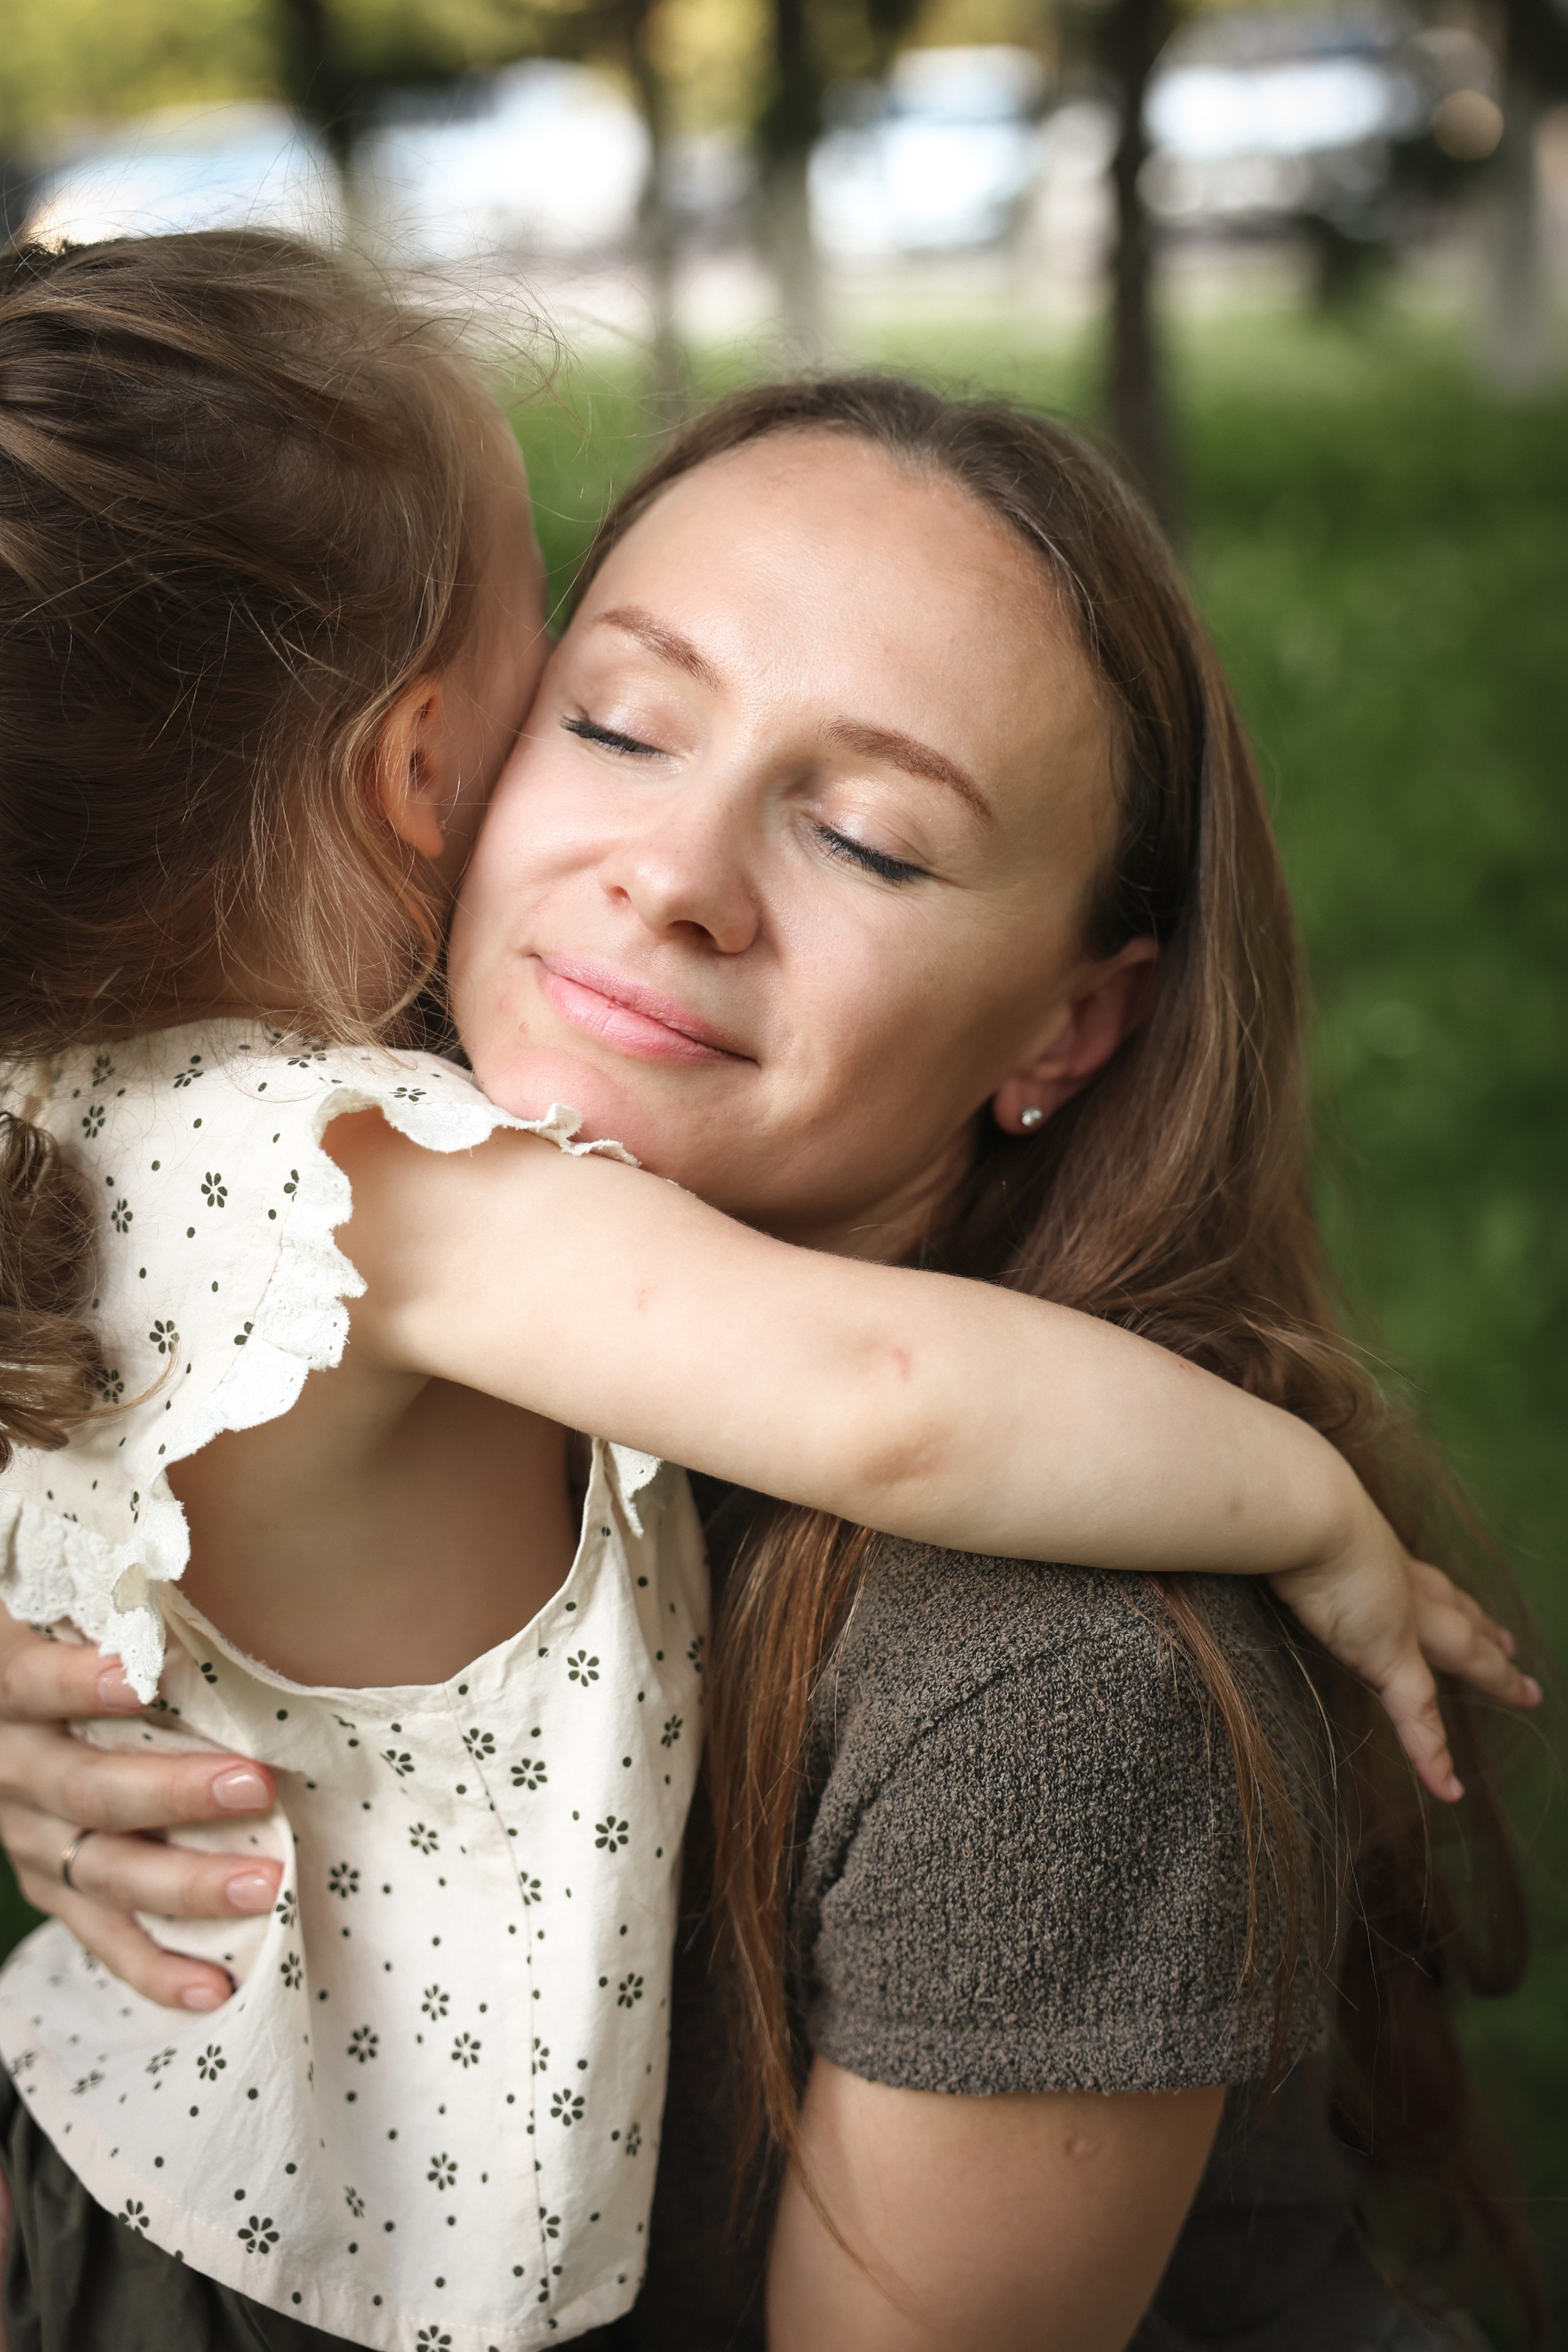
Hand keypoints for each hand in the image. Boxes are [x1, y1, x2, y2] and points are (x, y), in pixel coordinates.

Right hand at [0, 1607, 280, 2009]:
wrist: (4, 1706)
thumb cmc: (61, 1630)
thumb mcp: (61, 1600)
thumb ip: (110, 1589)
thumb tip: (174, 1523)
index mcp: (7, 1683)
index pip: (30, 1680)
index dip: (78, 1680)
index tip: (141, 1673)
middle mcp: (10, 1765)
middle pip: (85, 1787)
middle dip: (173, 1792)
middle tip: (257, 1784)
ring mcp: (26, 1835)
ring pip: (101, 1869)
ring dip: (184, 1884)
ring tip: (262, 1886)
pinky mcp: (50, 1884)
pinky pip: (100, 1935)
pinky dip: (155, 1966)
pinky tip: (213, 1989)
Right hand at [1270, 1503, 1539, 1802]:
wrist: (1305, 1509)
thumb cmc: (1282, 1506)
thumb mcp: (1285, 1521)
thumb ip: (1274, 1531)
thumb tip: (1238, 1529)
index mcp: (1374, 1552)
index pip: (1421, 1579)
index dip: (1444, 1593)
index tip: (1463, 1603)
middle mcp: (1398, 1582)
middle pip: (1456, 1609)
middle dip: (1484, 1627)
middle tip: (1508, 1642)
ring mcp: (1403, 1621)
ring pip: (1465, 1651)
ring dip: (1497, 1673)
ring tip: (1524, 1691)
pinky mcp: (1389, 1655)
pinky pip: (1416, 1716)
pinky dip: (1432, 1754)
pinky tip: (1449, 1788)